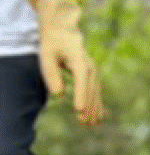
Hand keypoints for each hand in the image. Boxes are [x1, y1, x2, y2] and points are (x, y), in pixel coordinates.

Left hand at [28, 0, 101, 125]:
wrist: (64, 31)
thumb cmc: (53, 43)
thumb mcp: (47, 56)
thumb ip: (51, 74)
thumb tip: (58, 94)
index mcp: (80, 62)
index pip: (81, 82)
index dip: (80, 96)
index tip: (79, 110)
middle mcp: (90, 68)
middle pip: (91, 90)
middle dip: (88, 107)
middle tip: (84, 123)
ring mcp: (93, 71)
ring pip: (95, 93)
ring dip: (94, 108)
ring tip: (90, 124)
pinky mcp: (92, 75)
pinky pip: (96, 92)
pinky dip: (97, 104)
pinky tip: (98, 116)